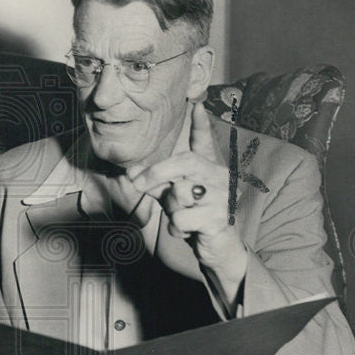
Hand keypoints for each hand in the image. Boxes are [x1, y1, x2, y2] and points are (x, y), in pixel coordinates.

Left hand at [126, 102, 246, 299]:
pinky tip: (188, 232)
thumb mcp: (172, 196)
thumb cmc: (194, 217)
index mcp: (210, 168)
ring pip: (180, 194)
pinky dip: (177, 228)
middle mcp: (221, 178)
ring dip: (171, 209)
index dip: (200, 125)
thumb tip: (131, 172)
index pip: (205, 142)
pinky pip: (183, 218)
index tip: (196, 105)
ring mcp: (223, 197)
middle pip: (185, 163)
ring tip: (182, 216)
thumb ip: (156, 183)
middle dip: (157, 173)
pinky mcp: (220, 219)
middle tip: (138, 184)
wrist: (218, 248)